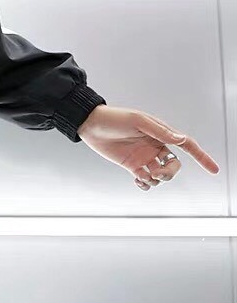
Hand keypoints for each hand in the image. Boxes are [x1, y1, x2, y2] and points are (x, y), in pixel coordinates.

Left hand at [76, 105, 219, 190]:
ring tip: (144, 175)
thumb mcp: (137, 121)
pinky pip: (146, 180)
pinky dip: (146, 185)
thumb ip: (159, 131)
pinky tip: (139, 181)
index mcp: (160, 133)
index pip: (186, 145)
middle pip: (174, 165)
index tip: (213, 169)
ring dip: (157, 179)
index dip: (201, 157)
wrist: (90, 125)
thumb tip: (181, 139)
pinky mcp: (132, 165)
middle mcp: (154, 145)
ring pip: (161, 174)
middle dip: (170, 173)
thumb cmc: (114, 118)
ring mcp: (143, 156)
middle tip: (157, 172)